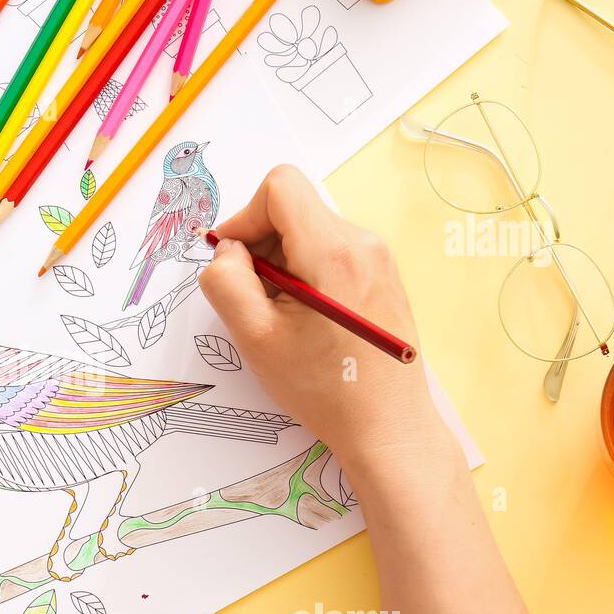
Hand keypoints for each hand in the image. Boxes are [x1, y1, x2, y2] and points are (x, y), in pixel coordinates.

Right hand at [199, 165, 449, 475]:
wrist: (387, 426)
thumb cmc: (324, 388)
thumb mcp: (255, 338)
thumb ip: (226, 281)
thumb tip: (229, 250)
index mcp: (332, 252)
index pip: (280, 187)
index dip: (244, 217)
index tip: (235, 260)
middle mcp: (363, 243)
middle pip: (294, 209)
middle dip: (262, 246)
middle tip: (257, 300)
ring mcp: (378, 258)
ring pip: (310, 231)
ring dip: (283, 263)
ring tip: (284, 316)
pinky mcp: (382, 274)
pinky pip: (331, 251)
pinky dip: (306, 273)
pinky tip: (307, 319)